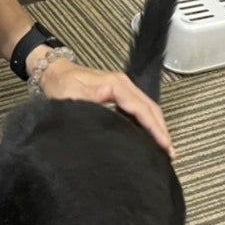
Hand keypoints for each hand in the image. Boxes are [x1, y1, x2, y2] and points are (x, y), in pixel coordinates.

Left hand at [39, 54, 175, 158]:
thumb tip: (108, 95)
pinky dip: (149, 122)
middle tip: (170, 152)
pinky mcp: (119, 94)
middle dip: (162, 129)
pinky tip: (150, 135)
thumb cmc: (61, 83)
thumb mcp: (71, 91)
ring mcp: (123, 89)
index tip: (163, 143)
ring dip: (157, 126)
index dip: (153, 126)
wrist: (54, 72)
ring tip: (165, 148)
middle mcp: (123, 84)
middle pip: (150, 107)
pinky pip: (139, 109)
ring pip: (147, 108)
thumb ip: (89, 96)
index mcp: (116, 84)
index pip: (140, 107)